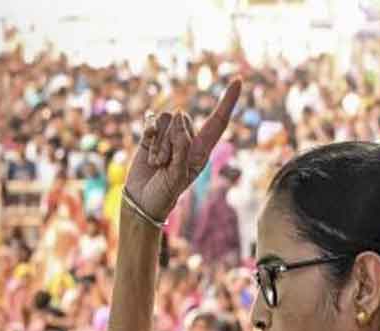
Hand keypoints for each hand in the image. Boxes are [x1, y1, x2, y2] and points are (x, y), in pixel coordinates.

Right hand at [125, 80, 240, 221]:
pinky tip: (147, 150)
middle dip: (170, 141)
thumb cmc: (164, 193)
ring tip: (157, 163)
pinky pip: (152, 120)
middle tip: (164, 164)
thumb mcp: (177, 175)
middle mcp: (187, 139)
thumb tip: (178, 117)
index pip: (218, 121)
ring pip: (166, 119)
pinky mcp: (152, 134)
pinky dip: (148, 135)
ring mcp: (169, 135)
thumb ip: (181, 147)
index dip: (227, 101)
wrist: (142, 200)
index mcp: (201, 150)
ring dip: (158, 144)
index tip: (237, 80)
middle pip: (182, 118)